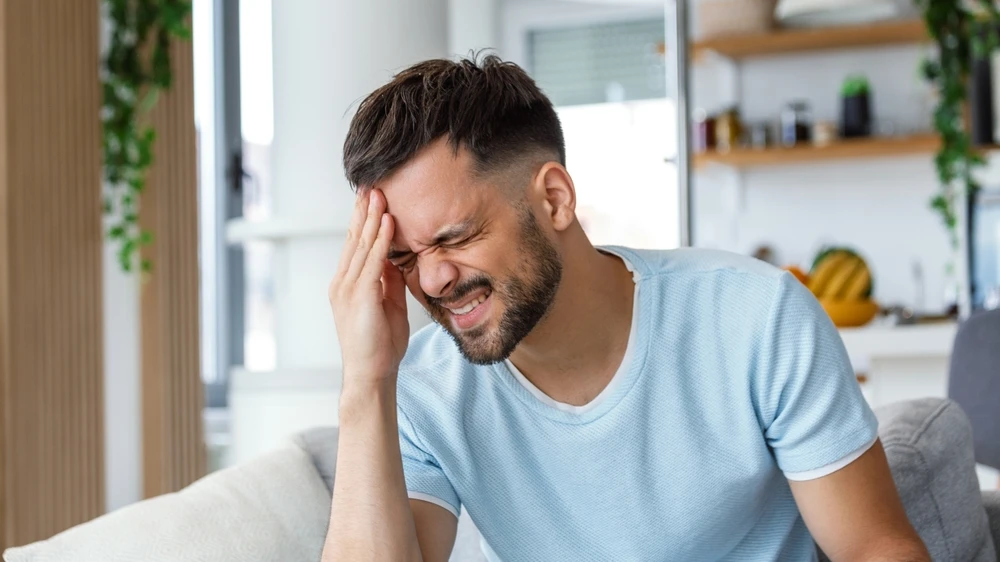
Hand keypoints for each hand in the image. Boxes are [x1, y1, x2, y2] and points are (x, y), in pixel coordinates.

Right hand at [328, 189, 408, 389]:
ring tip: (379, 193)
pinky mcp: (359, 296)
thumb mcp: (388, 305)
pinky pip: (373, 261)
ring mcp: (348, 289)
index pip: (354, 244)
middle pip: (354, 238)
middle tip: (371, 183)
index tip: (371, 196)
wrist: (371, 374)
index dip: (363, 219)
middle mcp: (342, 282)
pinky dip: (381, 240)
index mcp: (347, 284)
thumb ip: (388, 281)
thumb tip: (397, 260)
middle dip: (363, 210)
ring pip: (361, 245)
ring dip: (372, 217)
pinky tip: (388, 221)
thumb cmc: (380, 344)